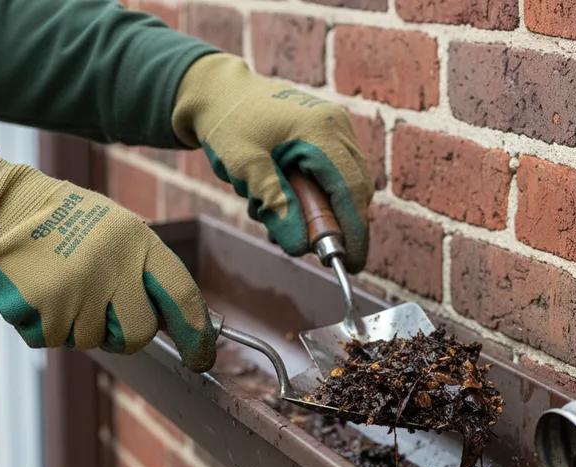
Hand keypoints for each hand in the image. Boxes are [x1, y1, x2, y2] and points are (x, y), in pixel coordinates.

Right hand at [0, 158, 215, 371]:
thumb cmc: (68, 222)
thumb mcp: (119, 231)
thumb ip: (148, 272)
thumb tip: (178, 324)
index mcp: (137, 241)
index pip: (183, 296)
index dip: (196, 333)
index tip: (201, 357)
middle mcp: (111, 266)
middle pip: (139, 333)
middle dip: (125, 333)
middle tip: (104, 310)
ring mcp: (76, 290)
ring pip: (94, 340)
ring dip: (81, 324)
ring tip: (64, 286)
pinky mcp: (42, 309)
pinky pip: (56, 339)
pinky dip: (49, 325)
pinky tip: (41, 292)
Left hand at [173, 53, 372, 272]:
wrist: (219, 93)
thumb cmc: (228, 124)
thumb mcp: (244, 167)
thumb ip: (274, 205)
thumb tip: (300, 247)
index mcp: (320, 128)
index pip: (351, 190)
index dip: (354, 231)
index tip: (352, 265)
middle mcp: (337, 125)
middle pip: (356, 190)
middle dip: (336, 225)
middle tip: (307, 247)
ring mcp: (337, 129)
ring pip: (347, 187)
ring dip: (322, 212)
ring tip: (278, 216)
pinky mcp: (331, 136)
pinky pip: (336, 177)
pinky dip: (317, 198)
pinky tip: (284, 200)